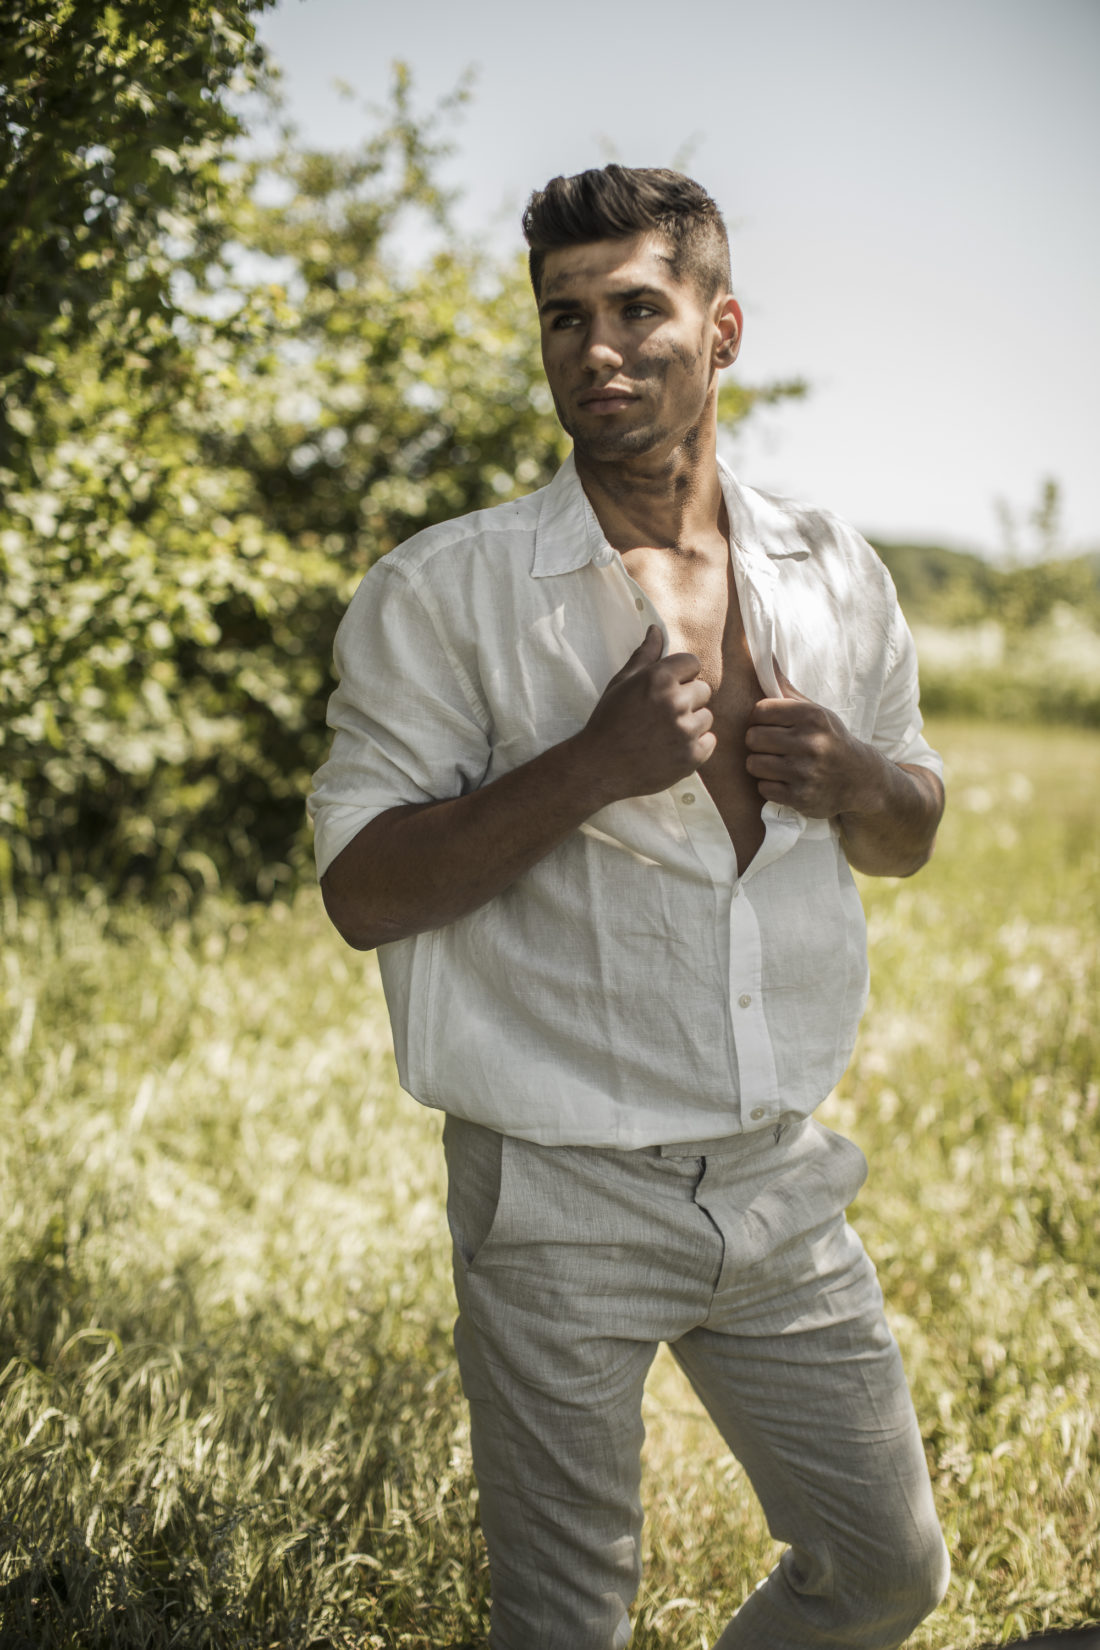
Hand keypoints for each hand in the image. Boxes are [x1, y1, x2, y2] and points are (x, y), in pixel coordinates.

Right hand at [580, 625, 715, 802]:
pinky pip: (709, 742)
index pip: (693, 663)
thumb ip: (644, 655)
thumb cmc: (608, 721)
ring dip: (691, 723)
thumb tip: (656, 629)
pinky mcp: (692, 757)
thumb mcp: (621, 683)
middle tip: (662, 714)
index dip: (681, 676)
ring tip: (665, 733)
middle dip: (687, 699)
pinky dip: (695, 746)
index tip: (666, 689)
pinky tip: (672, 748)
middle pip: (703, 690)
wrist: (599, 766)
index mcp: (658, 678)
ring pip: (707, 717)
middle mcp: (675, 701)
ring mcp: (685, 731)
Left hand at [745, 661, 879, 818]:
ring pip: (754, 764)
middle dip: (757, 743)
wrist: (860, 780)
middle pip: (752, 738)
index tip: (770, 725)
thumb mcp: (815, 711)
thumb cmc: (830, 739)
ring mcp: (806, 771)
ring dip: (760, 766)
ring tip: (776, 764)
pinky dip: (770, 786)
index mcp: (812, 716)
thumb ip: (785, 688)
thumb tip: (764, 653)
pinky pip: (763, 788)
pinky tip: (785, 781)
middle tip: (772, 747)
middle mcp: (811, 742)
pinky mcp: (801, 797)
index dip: (759, 719)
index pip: (760, 711)